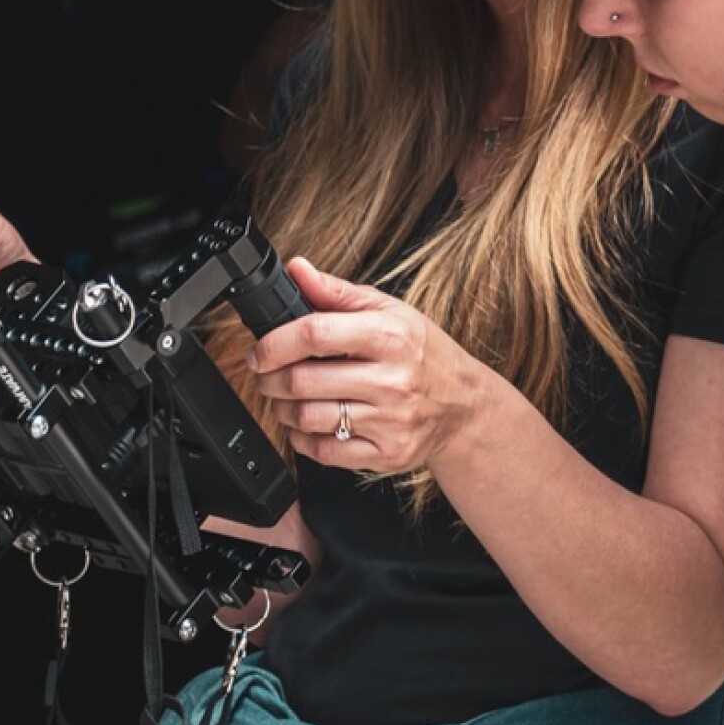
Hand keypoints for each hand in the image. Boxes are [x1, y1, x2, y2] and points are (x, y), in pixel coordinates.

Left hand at [249, 258, 491, 473]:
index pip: (316, 334)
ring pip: (308, 418)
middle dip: (270, 378)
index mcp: (391, 336)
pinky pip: (324, 452)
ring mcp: (390, 421)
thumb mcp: (390, 311)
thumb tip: (297, 270)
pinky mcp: (387, 454)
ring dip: (282, 409)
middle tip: (267, 374)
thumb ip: (338, 292)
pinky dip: (302, 438)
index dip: (275, 342)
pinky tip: (307, 424)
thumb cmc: (424, 353)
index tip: (260, 350)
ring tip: (285, 398)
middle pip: (303, 381)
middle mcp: (392, 380)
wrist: (463, 404)